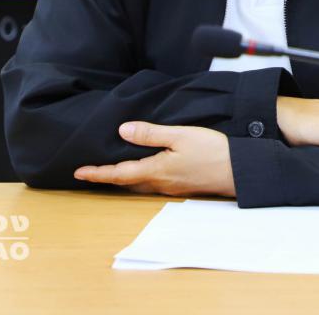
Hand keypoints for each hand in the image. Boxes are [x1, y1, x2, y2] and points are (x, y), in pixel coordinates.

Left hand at [73, 122, 235, 197]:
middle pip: (126, 182)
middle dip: (106, 177)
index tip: (78, 173)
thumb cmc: (213, 151)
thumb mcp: (181, 136)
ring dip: (122, 178)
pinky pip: (152, 183)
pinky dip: (139, 177)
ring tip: (109, 169)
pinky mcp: (182, 186)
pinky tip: (142, 168)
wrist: (239, 172)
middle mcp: (160, 183)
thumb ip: (151, 134)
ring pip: (139, 184)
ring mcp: (171, 187)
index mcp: (156, 171)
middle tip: (89, 172)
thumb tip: (122, 131)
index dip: (97, 173)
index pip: (118, 174)